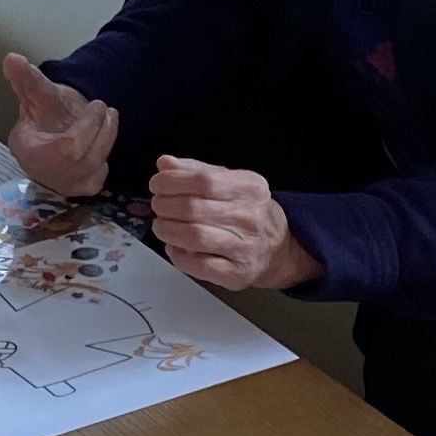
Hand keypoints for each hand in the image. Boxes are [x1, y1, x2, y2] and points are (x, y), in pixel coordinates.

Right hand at [1, 52, 115, 198]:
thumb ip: (26, 77)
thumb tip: (12, 60)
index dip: (86, 128)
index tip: (96, 105)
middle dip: (99, 129)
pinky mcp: (80, 190)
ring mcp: (61, 185)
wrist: (57, 130)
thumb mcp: (39, 91)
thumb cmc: (47, 113)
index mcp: (27, 150)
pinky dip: (105, 155)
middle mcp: (41, 173)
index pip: (64, 149)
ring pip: (94, 165)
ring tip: (109, 117)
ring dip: (107, 137)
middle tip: (105, 108)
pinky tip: (101, 141)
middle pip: (82, 156)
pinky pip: (101, 174)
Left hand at [148, 157, 315, 290]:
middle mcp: (249, 216)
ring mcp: (243, 246)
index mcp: (248, 187)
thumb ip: (196, 171)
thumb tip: (165, 163)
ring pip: (194, 237)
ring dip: (168, 230)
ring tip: (161, 226)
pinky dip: (178, 255)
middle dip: (165, 206)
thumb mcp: (229, 183)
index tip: (157, 184)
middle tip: (159, 206)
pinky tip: (174, 246)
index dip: (172, 182)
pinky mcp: (236, 272)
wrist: (278, 249)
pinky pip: (198, 264)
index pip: (204, 180)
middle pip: (194, 208)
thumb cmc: (246, 212)